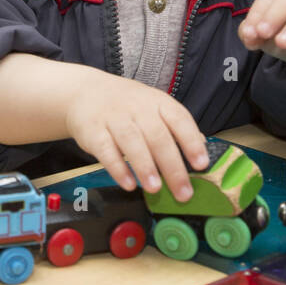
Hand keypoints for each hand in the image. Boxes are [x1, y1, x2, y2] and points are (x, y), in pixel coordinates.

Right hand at [63, 72, 206, 201]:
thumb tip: (201, 146)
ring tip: (155, 189)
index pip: (179, 119)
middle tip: (183, 192)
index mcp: (157, 102)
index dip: (191, 141)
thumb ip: (175, 126)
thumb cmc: (126, 104)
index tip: (201, 164)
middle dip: (172, 167)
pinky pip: (106, 151)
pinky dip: (118, 169)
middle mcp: (137, 108)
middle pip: (158, 136)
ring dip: (145, 167)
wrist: (84, 91)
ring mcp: (114, 118)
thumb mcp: (153, 106)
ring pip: (132, 142)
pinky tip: (128, 184)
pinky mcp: (93, 131)